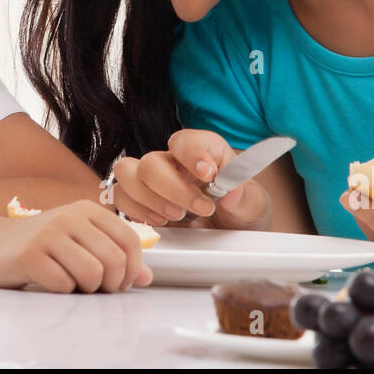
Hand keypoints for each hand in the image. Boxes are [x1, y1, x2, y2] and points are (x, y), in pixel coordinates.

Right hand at [0, 199, 153, 292]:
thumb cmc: (40, 245)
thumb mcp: (79, 242)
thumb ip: (113, 255)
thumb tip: (147, 277)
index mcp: (87, 209)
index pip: (130, 240)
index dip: (133, 268)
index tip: (122, 282)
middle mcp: (69, 216)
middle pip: (114, 260)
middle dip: (112, 284)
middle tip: (99, 290)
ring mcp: (48, 234)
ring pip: (92, 273)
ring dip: (88, 290)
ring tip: (76, 286)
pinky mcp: (29, 255)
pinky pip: (64, 284)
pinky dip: (63, 291)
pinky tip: (52, 283)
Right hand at [110, 129, 270, 230]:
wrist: (232, 234)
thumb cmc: (241, 212)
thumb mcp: (253, 205)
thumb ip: (243, 196)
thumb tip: (230, 190)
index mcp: (202, 152)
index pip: (184, 140)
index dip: (192, 154)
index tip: (209, 176)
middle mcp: (173, 162)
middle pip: (151, 161)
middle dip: (172, 189)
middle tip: (199, 209)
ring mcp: (153, 181)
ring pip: (127, 173)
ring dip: (149, 199)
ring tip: (177, 216)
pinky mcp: (140, 202)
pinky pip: (120, 197)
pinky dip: (137, 212)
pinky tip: (162, 222)